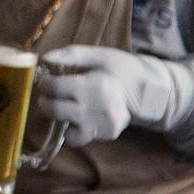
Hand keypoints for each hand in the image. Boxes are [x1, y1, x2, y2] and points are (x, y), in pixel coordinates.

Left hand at [33, 44, 193, 146]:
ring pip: (65, 128)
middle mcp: (98, 108)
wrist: (149, 90)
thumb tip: (44, 59)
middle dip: (46, 101)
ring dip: (57, 117)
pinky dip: (72, 130)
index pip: (56, 87)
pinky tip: (76, 117)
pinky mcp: (107, 134)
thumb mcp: (98, 55)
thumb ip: (70, 55)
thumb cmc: (120, 68)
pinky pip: (79, 138)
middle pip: (56, 110)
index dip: (45, 83)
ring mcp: (103, 125)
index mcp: (95, 85)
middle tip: (48, 94)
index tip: (46, 80)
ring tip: (63, 105)